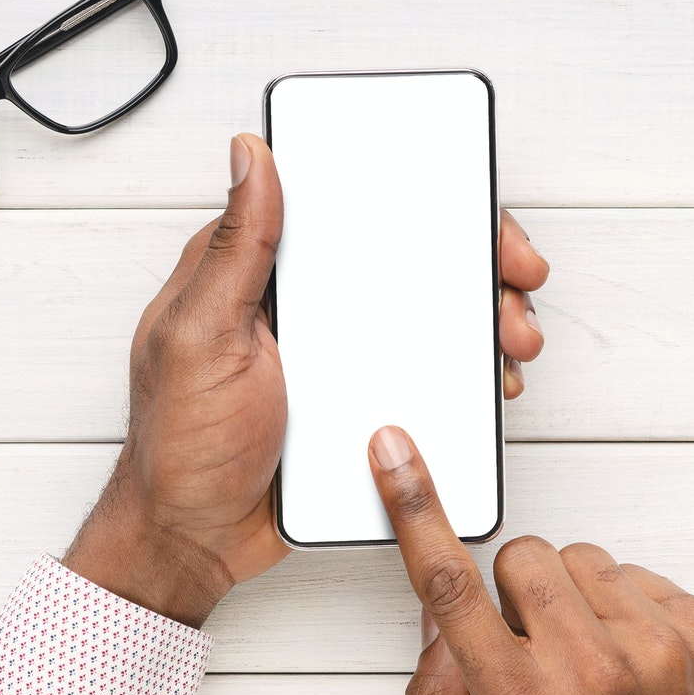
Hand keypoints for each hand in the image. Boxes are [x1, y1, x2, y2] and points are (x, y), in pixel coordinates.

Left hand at [66, 134, 552, 626]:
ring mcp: (338, 354)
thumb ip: (234, 249)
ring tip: (511, 344)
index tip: (471, 212)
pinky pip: (424, 375)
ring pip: (428, 316)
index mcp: (262, 271)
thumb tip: (251, 154)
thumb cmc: (178, 442)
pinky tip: (489, 382)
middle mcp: (305, 303)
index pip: (351, 207)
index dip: (421, 198)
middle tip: (515, 284)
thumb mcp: (200, 334)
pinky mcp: (360, 401)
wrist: (194, 540)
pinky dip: (465, 373)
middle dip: (475, 261)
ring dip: (482, 319)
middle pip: (407, 256)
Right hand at [366, 426, 693, 694]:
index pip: (451, 587)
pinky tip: (626, 667)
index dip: (415, 510)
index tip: (394, 451)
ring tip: (584, 666)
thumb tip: (436, 628)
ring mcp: (654, 644)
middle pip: (519, 558)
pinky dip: (619, 609)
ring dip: (567, 600)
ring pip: (577, 557)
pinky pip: (632, 573)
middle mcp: (591, 669)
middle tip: (531, 659)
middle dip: (511, 597)